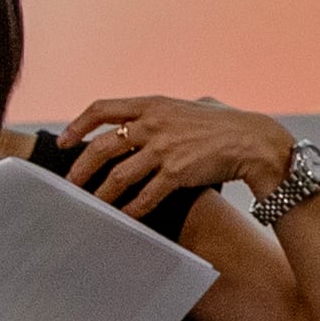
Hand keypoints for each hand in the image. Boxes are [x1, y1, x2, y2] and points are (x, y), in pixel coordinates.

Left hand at [57, 94, 292, 219]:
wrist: (254, 142)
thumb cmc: (229, 123)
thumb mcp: (196, 103)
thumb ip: (172, 107)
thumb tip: (161, 110)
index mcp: (153, 104)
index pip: (102, 109)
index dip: (77, 125)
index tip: (64, 142)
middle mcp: (153, 124)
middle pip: (102, 147)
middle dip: (80, 168)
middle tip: (71, 184)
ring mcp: (164, 150)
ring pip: (118, 176)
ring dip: (101, 195)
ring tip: (92, 207)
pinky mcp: (177, 173)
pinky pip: (145, 196)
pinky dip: (132, 209)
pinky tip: (125, 217)